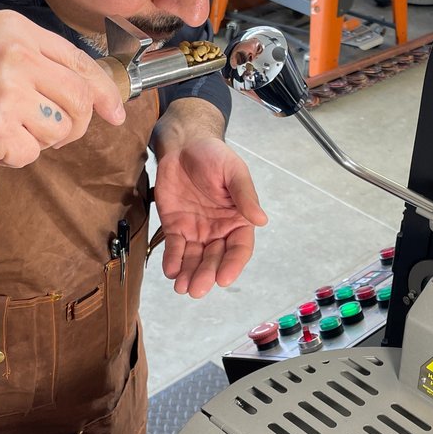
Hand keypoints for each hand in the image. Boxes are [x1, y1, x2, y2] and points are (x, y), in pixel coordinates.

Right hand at [0, 9, 125, 168]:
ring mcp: (6, 90)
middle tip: (51, 133)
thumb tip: (81, 84)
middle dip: (74, 124)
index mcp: (14, 28)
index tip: (115, 112)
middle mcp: (15, 53)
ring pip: (60, 128)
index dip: (105, 92)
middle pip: (80, 98)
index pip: (80, 60)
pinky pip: (31, 153)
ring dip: (39, 140)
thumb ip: (28, 57)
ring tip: (2, 130)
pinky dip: (13, 157)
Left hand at [155, 137, 267, 297]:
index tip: (223, 278)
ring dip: (189, 274)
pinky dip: (173, 261)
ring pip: (194, 259)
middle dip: (206, 275)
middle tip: (197, 288)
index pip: (239, 248)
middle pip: (214, 258)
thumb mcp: (234, 172)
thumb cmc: (213, 155)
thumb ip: (245, 196)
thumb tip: (261, 220)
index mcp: (237, 219)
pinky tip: (171, 271)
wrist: (183, 145)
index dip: (232, 265)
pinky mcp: (175, 226)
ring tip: (182, 287)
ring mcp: (196, 230)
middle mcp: (218, 229)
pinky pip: (175, 248)